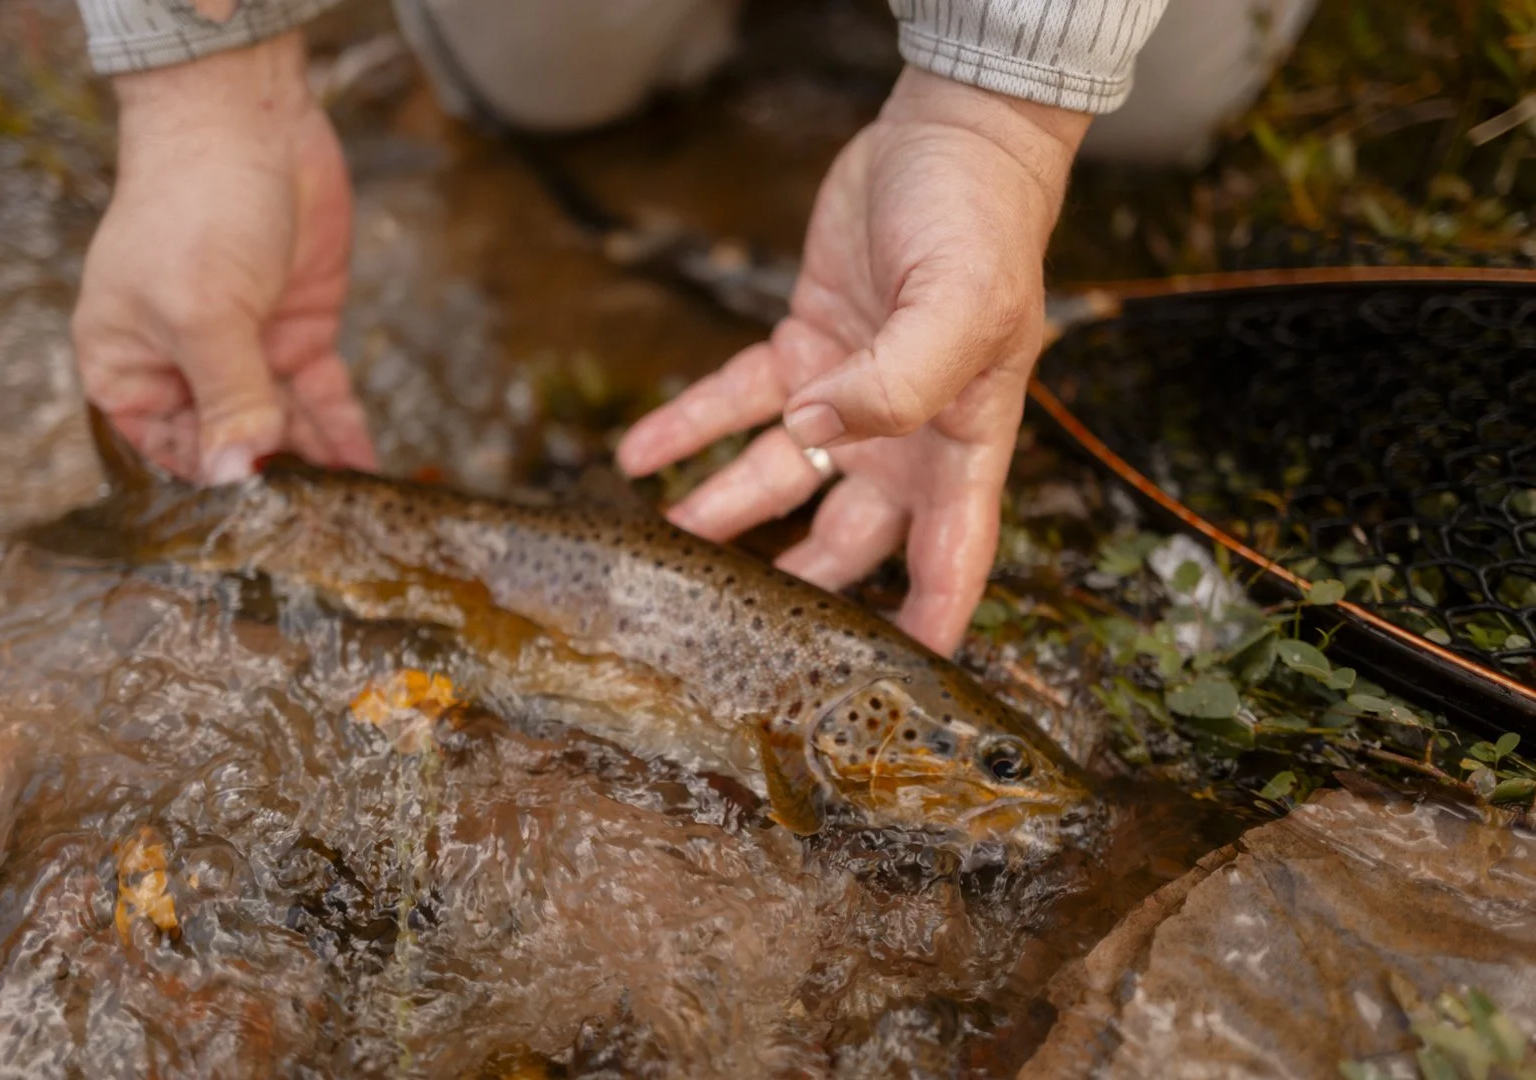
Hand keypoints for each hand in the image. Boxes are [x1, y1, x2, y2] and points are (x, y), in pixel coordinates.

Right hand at [72, 32, 375, 482]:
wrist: (248, 123)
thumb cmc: (195, 208)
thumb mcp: (205, 312)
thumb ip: (229, 396)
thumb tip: (237, 473)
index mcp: (129, 369)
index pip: (173, 451)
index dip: (219, 484)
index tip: (267, 520)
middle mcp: (186, 370)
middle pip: (234, 445)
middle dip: (278, 481)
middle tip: (326, 526)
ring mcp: (248, 353)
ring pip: (285, 428)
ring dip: (318, 466)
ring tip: (355, 513)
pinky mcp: (299, 334)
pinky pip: (322, 400)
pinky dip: (344, 434)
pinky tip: (366, 473)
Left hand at [618, 68, 1088, 655]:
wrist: (948, 135)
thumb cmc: (979, 222)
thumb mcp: (958, 304)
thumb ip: (896, 382)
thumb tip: (816, 433)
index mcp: (962, 441)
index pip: (951, 557)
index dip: (928, 625)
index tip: (894, 686)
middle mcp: (905, 434)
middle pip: (849, 540)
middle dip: (799, 587)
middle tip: (738, 629)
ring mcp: (849, 393)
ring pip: (780, 477)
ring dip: (722, 509)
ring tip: (662, 545)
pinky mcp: (801, 346)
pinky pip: (736, 400)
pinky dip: (688, 426)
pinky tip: (637, 455)